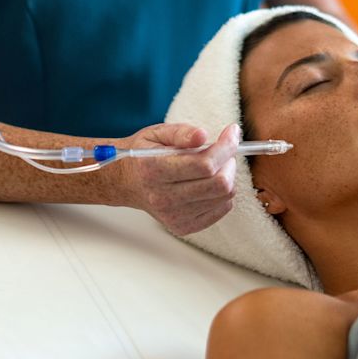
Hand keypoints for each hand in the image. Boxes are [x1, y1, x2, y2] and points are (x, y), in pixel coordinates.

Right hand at [122, 122, 240, 235]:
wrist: (126, 182)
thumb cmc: (144, 154)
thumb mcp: (157, 133)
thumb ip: (181, 132)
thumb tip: (202, 135)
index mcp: (154, 170)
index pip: (204, 165)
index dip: (226, 146)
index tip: (232, 132)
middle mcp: (163, 198)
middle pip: (218, 184)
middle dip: (229, 162)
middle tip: (223, 149)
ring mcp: (174, 216)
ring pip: (224, 198)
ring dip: (227, 176)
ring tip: (212, 165)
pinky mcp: (183, 226)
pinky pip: (221, 210)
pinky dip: (222, 193)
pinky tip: (208, 182)